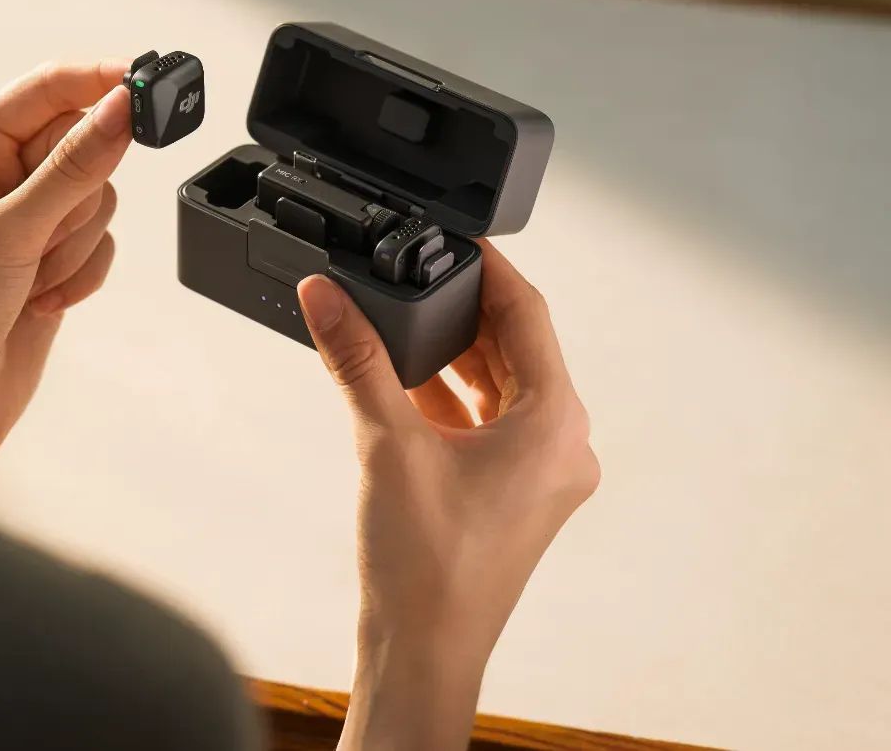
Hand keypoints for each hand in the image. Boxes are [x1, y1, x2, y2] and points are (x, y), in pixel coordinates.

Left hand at [0, 60, 131, 487]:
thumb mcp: (11, 229)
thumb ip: (75, 166)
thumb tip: (122, 108)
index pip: (50, 87)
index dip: (100, 82)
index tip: (147, 85)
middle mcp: (2, 173)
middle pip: (87, 144)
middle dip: (74, 200)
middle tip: (44, 234)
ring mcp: (32, 216)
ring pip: (101, 198)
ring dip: (75, 246)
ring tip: (32, 280)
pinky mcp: (57, 256)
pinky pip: (104, 242)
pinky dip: (82, 274)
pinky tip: (43, 300)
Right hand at [295, 241, 599, 750]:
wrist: (424, 654)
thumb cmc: (428, 573)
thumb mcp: (386, 444)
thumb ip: (356, 359)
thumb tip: (328, 296)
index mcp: (557, 425)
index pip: (528, 314)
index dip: (490, 267)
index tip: (456, 237)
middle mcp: (562, 446)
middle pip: (517, 348)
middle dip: (464, 311)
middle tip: (418, 272)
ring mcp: (539, 474)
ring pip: (501, 387)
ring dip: (454, 356)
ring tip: (403, 323)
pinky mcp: (512, 495)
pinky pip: (488, 424)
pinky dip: (450, 398)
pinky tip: (402, 382)